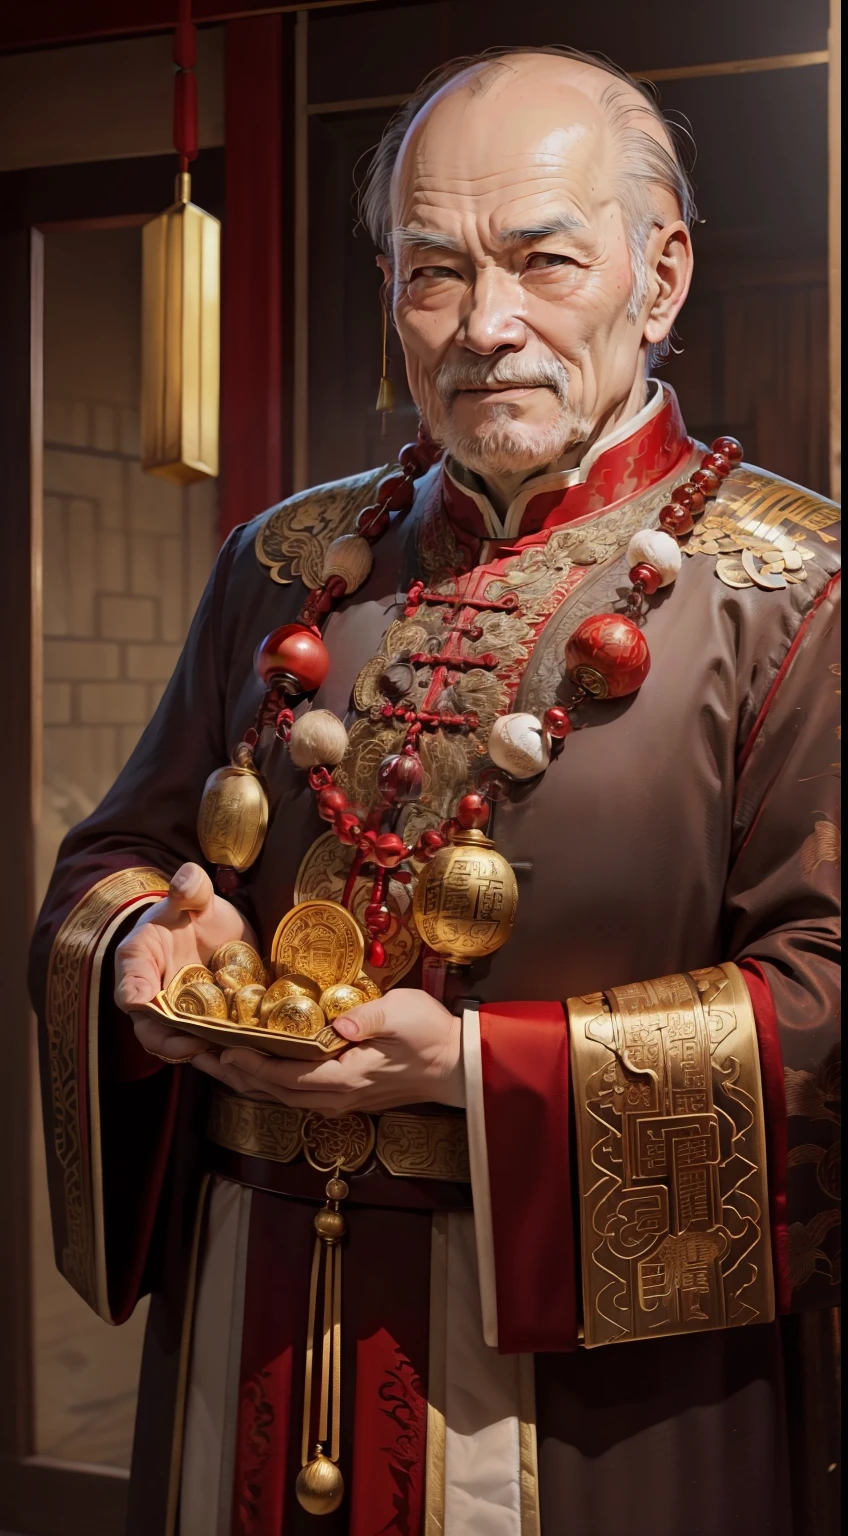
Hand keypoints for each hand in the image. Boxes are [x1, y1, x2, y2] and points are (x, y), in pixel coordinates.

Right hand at [115, 861, 257, 1065]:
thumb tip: (185, 881)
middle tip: (199, 1043)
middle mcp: (153, 998)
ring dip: (204, 1054)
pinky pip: (212, 1046)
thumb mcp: (191, 896)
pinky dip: (227, 1054)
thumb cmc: (189, 912)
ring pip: (184, 1046)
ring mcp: (180, 1017)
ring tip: (228, 1055)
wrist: (209, 929)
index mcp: (139, 963)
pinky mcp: (207, 1025)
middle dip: (174, 1042)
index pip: (128, 986)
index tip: (140, 1001)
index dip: (134, 996)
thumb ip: (189, 888)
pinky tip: (248, 1053)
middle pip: (154, 1031)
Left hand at [192, 987, 464, 1113]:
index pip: (285, 1077)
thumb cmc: (430, 1034)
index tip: (222, 1050)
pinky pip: (292, 1091)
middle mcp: (334, 1098)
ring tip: (212, 1059)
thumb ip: (371, 1018)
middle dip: (233, 1074)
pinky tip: (252, 1065)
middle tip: (196, 1053)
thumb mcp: (404, 1015)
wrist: (455, 1065)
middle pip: (271, 1091)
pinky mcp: (341, 1095)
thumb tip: (340, 1025)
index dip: (251, 1066)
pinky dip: (265, 1080)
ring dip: (244, 1079)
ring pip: (278, 1095)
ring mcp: (337, 1100)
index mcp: (344, 1079)